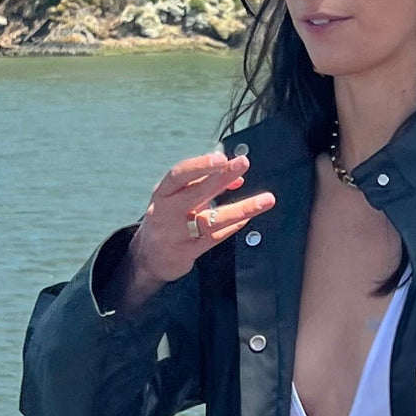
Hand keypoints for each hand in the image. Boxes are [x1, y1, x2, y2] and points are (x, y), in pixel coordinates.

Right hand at [121, 152, 275, 307]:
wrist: (149, 257)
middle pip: (196, 193)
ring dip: (241, 208)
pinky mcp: (187, 253)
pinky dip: (232, 227)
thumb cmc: (168, 218)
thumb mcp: (178, 197)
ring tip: (266, 199)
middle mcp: (166, 212)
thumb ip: (204, 184)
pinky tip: (248, 218)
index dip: (200, 165)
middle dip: (221, 177)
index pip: (179, 175)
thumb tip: (238, 175)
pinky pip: (214, 238)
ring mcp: (176, 234)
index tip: (222, 157)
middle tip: (243, 163)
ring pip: (211, 219)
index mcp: (162, 193)